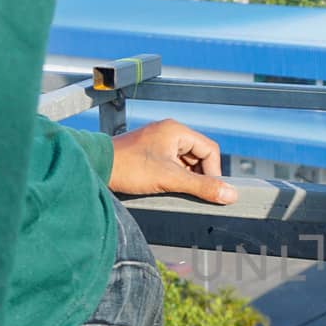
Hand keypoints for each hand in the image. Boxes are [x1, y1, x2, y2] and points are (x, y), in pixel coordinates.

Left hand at [107, 119, 236, 203]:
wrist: (95, 167)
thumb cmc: (129, 168)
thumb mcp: (170, 179)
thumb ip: (202, 187)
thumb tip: (230, 194)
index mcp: (176, 131)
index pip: (210, 150)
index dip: (213, 172)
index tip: (209, 191)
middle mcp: (169, 133)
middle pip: (199, 156)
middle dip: (199, 176)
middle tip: (192, 193)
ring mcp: (158, 142)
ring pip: (185, 162)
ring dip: (185, 179)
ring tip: (174, 190)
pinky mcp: (149, 153)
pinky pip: (171, 165)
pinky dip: (173, 178)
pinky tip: (164, 188)